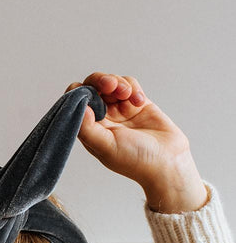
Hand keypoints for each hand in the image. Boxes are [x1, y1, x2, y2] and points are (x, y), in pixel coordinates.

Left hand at [66, 73, 207, 211]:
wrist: (167, 161)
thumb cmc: (135, 160)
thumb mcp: (106, 146)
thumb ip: (88, 128)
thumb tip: (77, 107)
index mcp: (90, 129)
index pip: (76, 103)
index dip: (78, 93)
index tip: (87, 92)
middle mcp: (103, 118)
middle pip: (92, 87)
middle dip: (100, 81)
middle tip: (110, 85)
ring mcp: (120, 109)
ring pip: (112, 82)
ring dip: (118, 83)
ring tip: (128, 95)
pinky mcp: (137, 103)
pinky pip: (129, 85)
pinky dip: (134, 88)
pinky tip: (140, 102)